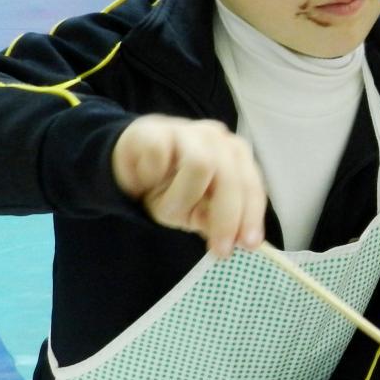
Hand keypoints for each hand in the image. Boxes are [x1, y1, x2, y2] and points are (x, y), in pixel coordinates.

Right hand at [112, 114, 266, 256]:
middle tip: (219, 249)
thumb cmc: (169, 188)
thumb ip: (217, 220)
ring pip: (200, 165)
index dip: (252, 215)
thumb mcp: (196, 211)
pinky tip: (144, 182)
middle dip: (227, 218)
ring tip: (166, 208)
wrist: (127, 164)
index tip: (248, 244)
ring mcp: (186, 130)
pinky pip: (159, 157)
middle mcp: (216, 138)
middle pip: (230, 177)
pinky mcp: (154, 130)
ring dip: (182, 199)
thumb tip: (240, 241)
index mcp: (234, 155)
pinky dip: (150, 178)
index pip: (251, 185)